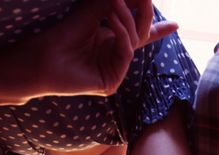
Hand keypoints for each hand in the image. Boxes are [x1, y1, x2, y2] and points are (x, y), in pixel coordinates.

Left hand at [0, 0, 178, 98]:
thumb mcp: (91, 11)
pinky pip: (126, 53)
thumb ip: (113, 1)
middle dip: (143, 12)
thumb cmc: (61, 34)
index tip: (177, 25)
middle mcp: (115, 57)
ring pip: (134, 41)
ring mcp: (114, 71)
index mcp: (111, 43)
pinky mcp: (110, 82)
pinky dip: (121, 35)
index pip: (139, 35)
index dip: (158, 30)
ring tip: (113, 5)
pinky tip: (111, 25)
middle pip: (141, 34)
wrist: (40, 57)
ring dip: (126, 20)